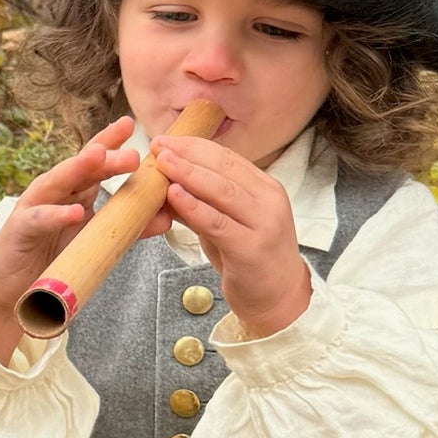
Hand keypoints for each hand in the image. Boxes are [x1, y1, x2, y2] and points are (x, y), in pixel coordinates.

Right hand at [0, 117, 142, 363]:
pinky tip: (74, 211)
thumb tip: (166, 218)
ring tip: (98, 157)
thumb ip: (127, 226)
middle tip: (132, 152)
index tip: (129, 125)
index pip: (92, 162)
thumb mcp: (95, 238)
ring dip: (77, 168)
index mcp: (72, 190)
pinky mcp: (21, 229)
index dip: (109, 141)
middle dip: (104, 155)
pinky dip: (57, 214)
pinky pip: (40, 219)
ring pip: (57, 182)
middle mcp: (53, 192)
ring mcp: (34, 207)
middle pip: (79, 167)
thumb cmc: (55, 256)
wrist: (15, 288)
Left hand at [148, 134, 310, 338]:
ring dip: (188, 174)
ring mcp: (264, 223)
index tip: (166, 139)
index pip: (227, 158)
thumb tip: (164, 185)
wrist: (279, 298)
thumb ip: (202, 203)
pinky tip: (174, 195)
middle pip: (224, 168)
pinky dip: (194, 206)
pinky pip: (217, 222)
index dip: (195, 146)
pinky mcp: (251, 247)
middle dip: (188, 154)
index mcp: (265, 188)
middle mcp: (269, 200)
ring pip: (222, 190)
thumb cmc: (249, 259)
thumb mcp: (225, 224)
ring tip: (162, 163)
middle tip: (158, 145)